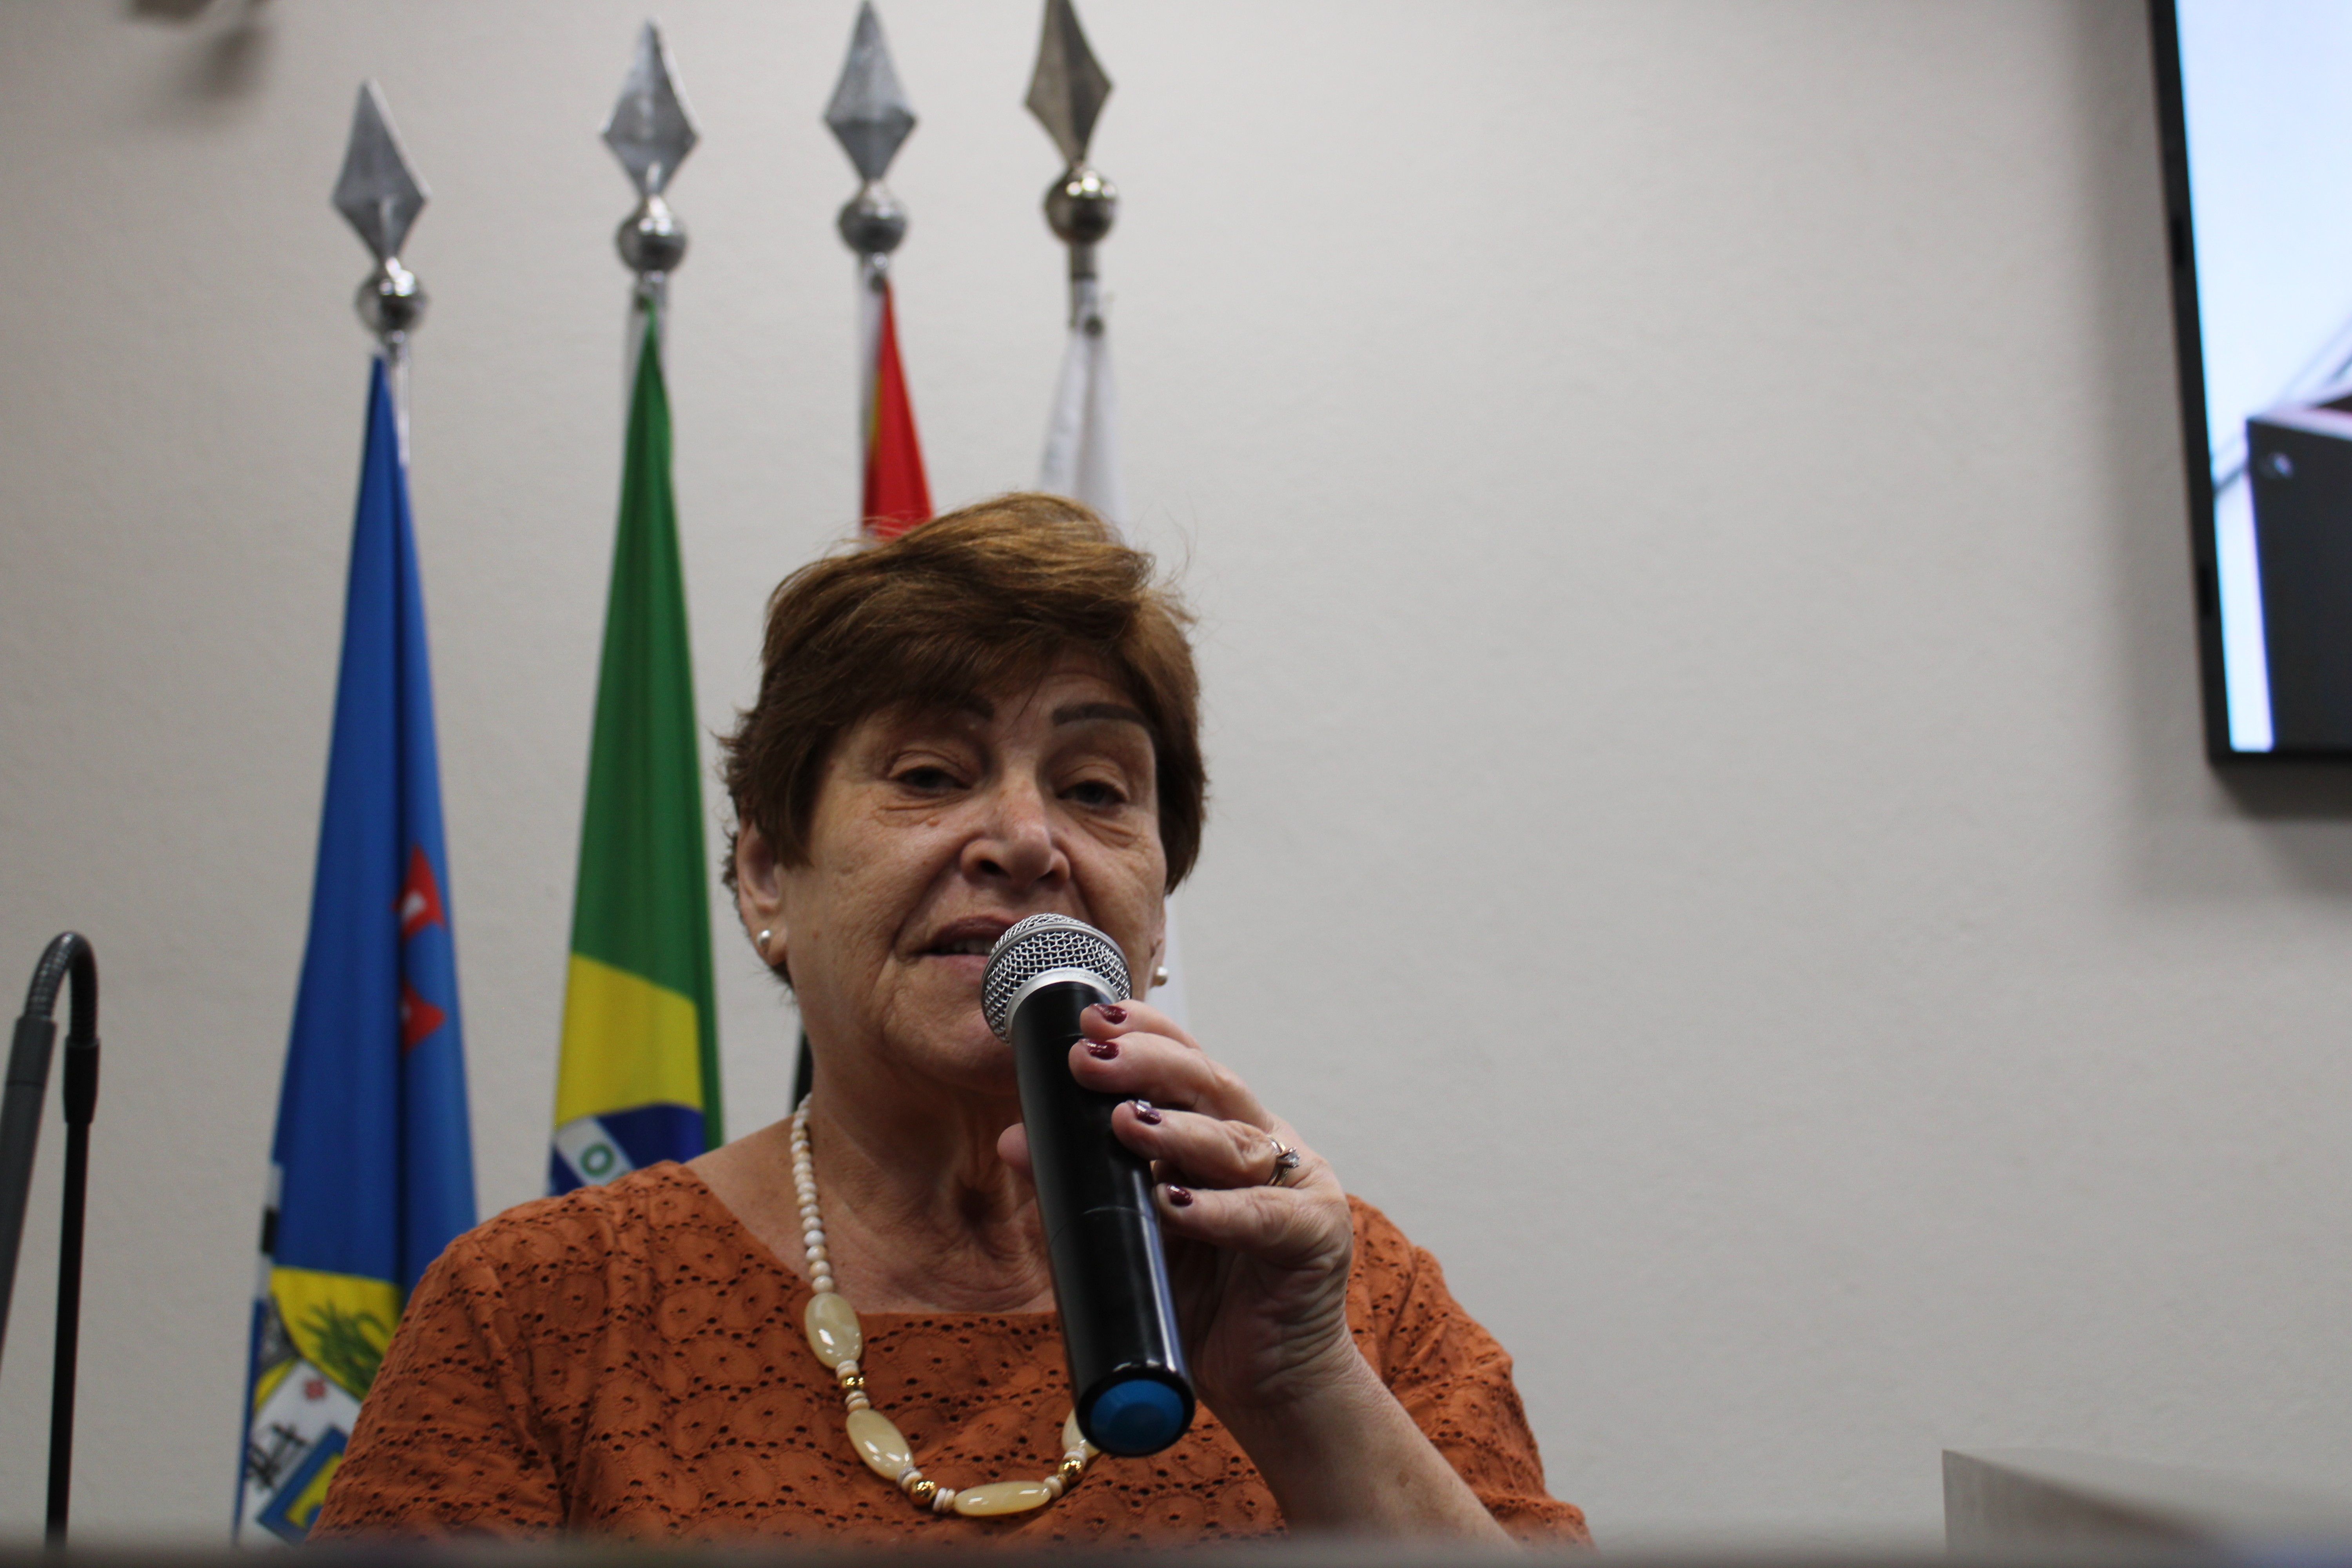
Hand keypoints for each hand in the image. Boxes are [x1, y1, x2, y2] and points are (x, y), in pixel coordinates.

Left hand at [994, 998, 1359, 1420]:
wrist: (1266, 1382)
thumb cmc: (1199, 1302)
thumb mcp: (1128, 1237)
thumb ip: (1081, 1188)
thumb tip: (1015, 1141)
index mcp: (1222, 1133)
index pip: (1185, 1065)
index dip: (1144, 1035)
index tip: (1092, 1021)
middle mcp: (1261, 1147)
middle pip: (1211, 1087)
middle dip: (1149, 1066)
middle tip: (1093, 1059)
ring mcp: (1295, 1185)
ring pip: (1234, 1142)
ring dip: (1177, 1130)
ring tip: (1124, 1123)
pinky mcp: (1315, 1234)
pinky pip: (1261, 1216)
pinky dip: (1216, 1209)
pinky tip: (1174, 1203)